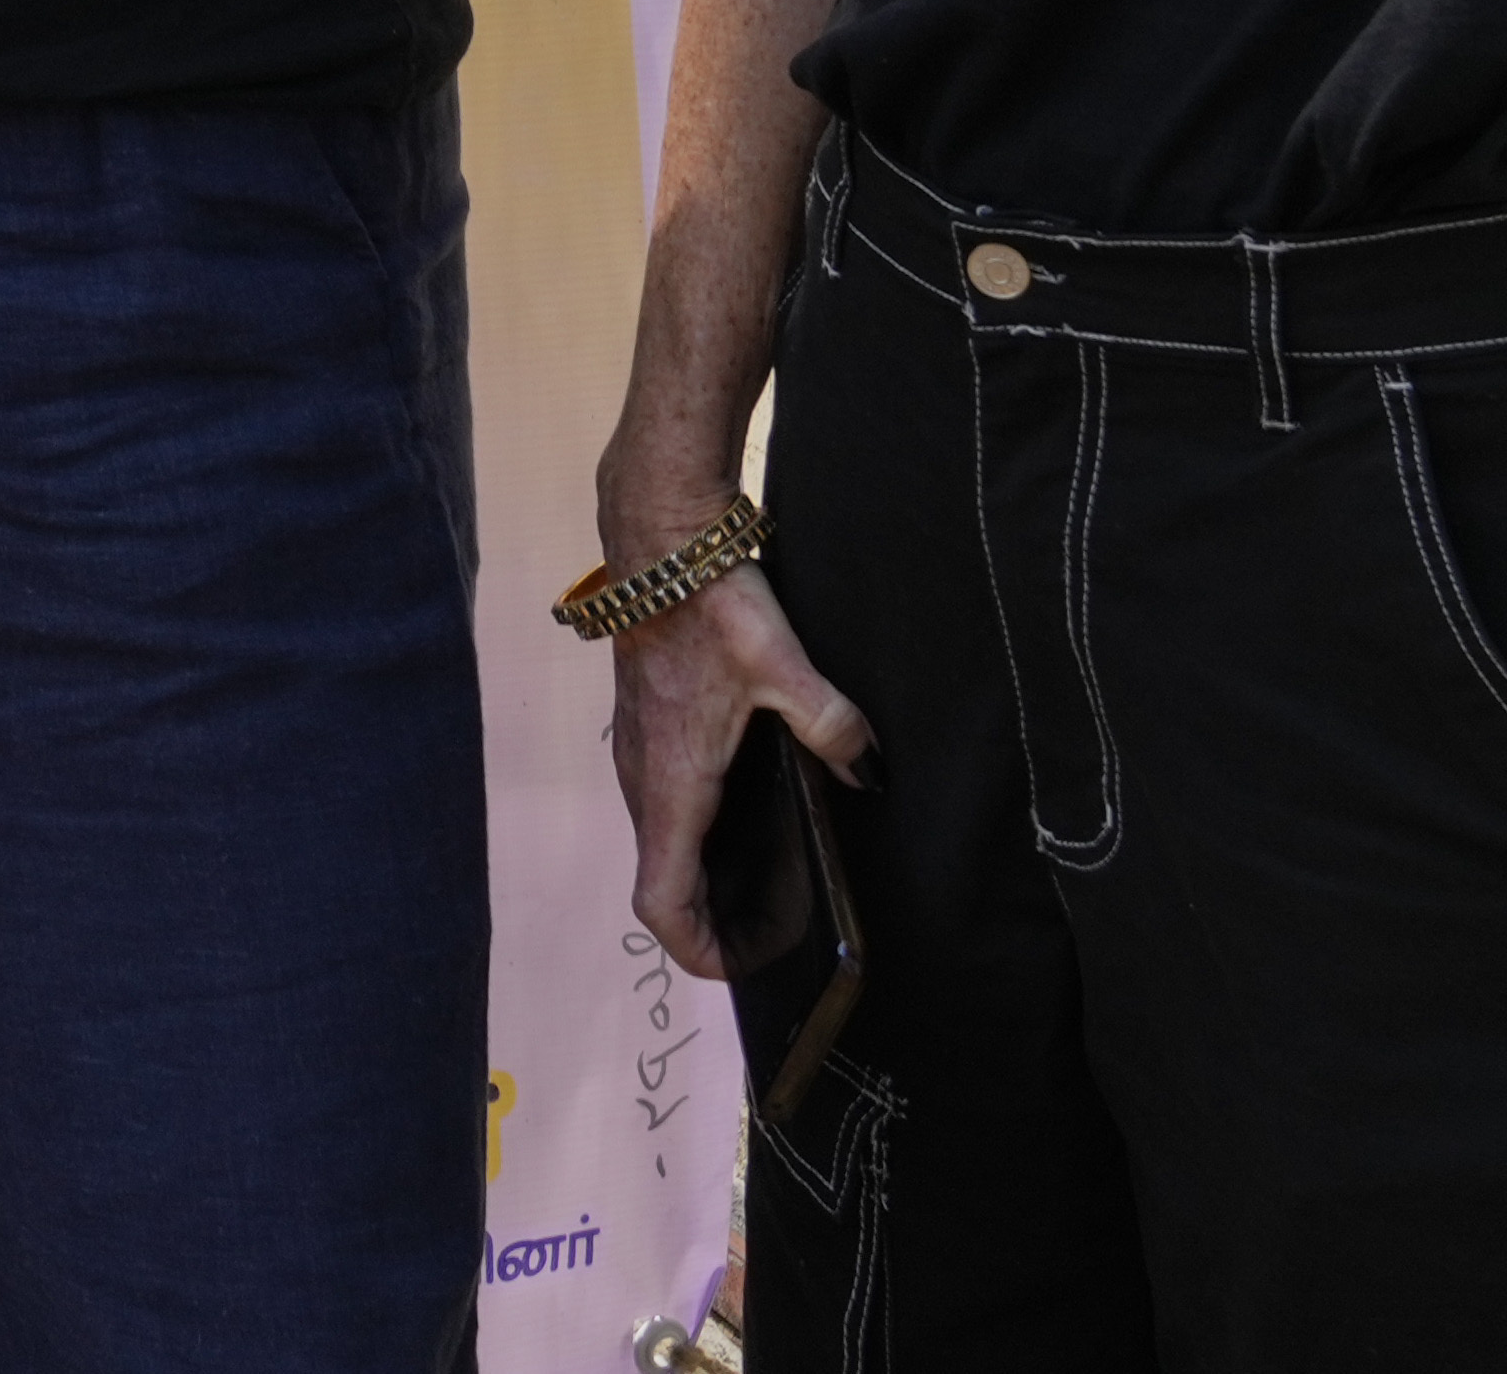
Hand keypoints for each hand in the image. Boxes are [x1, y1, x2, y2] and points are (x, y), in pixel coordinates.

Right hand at [608, 562, 876, 980]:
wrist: (658, 538)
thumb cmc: (711, 607)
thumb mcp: (784, 667)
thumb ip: (833, 728)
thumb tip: (870, 775)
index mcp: (671, 783)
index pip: (661, 900)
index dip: (698, 949)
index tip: (743, 967)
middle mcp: (642, 779)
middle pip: (664, 882)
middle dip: (718, 919)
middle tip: (782, 927)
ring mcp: (636, 753)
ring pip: (663, 841)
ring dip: (708, 875)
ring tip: (774, 878)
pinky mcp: (644, 728)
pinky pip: (665, 805)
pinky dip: (700, 832)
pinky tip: (752, 810)